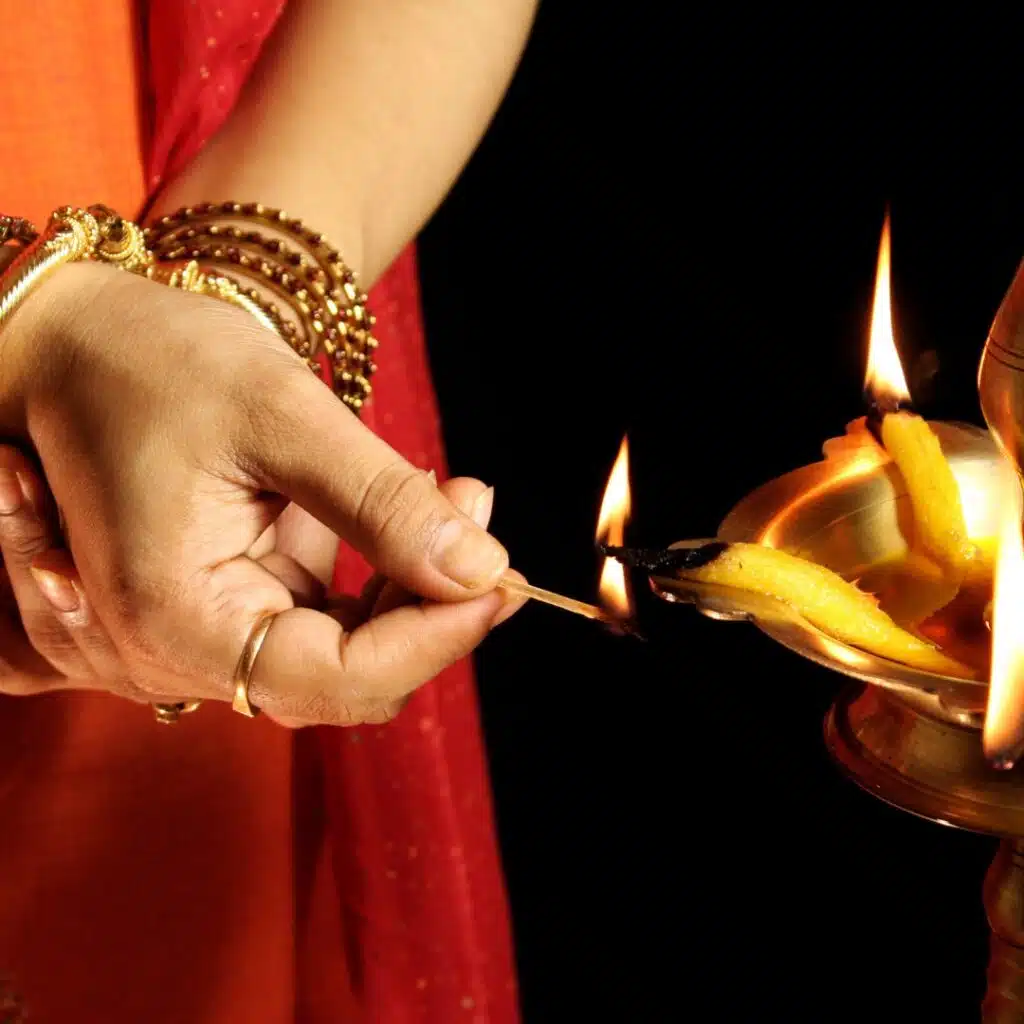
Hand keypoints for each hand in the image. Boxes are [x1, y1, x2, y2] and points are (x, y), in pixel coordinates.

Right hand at [0, 261, 522, 722]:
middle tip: (480, 509)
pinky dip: (375, 566)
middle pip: (345, 671)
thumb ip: (383, 505)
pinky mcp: (230, 599)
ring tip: (459, 493)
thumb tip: (479, 572)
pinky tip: (409, 500)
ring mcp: (204, 630)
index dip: (433, 640)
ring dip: (411, 579)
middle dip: (429, 602)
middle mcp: (179, 648)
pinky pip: (323, 611)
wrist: (83, 338)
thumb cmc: (154, 362)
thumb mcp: (281, 418)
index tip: (503, 582)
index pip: (336, 678)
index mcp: (175, 618)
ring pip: (344, 645)